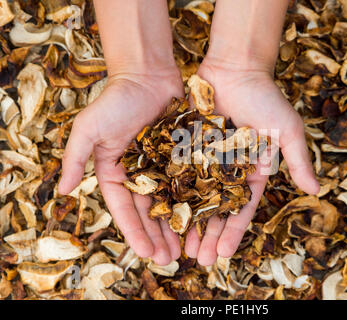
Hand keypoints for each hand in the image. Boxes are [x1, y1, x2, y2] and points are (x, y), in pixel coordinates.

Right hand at [58, 69, 183, 264]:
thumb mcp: (89, 129)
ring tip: (186, 249)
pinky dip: (194, 202)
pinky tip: (203, 220)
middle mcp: (139, 174)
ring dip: (177, 227)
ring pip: (171, 203)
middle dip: (158, 237)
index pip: (125, 209)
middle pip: (150, 212)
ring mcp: (162, 166)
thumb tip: (65, 192)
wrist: (147, 75)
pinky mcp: (182, 157)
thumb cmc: (116, 101)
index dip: (134, 232)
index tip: (145, 253)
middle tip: (170, 260)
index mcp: (116, 173)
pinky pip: (189, 183)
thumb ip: (75, 159)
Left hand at [184, 58, 319, 265]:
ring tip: (178, 246)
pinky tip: (161, 214)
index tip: (223, 254)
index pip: (242, 208)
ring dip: (187, 222)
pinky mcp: (186, 146)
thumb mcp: (287, 130)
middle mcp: (228, 170)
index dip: (233, 231)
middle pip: (216, 209)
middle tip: (197, 260)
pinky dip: (170, 194)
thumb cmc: (264, 97)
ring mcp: (205, 159)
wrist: (236, 66)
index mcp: (252, 171)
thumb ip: (299, 160)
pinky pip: (176, 173)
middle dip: (207, 234)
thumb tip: (317, 190)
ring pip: (194, 197)